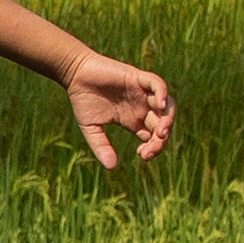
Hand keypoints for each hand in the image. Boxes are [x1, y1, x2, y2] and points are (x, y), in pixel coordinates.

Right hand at [65, 48, 174, 169]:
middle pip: (162, 124)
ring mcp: (142, 92)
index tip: (142, 155)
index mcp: (133, 120)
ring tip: (161, 132)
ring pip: (167, 106)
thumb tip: (111, 168)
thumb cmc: (82, 100)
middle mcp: (142, 107)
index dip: (153, 148)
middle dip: (161, 139)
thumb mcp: (91, 128)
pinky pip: (157, 84)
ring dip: (168, 119)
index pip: (153, 136)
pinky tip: (160, 106)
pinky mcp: (138, 78)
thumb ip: (101, 147)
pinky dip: (162, 94)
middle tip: (152, 149)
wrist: (75, 74)